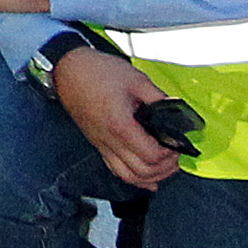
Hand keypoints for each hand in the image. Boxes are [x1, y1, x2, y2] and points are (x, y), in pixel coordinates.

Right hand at [50, 46, 176, 190]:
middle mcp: (109, 140)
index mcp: (120, 125)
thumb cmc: (97, 71)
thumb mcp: (136, 79)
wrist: (69, 69)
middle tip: (176, 156)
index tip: (178, 144)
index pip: (151, 155)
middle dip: (165, 169)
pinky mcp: (98, 143)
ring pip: (129, 176)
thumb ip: (158, 98)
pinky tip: (146, 178)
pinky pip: (116, 169)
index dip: (170, 153)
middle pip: (142, 171)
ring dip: (150, 177)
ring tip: (165, 168)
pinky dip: (134, 178)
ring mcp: (102, 144)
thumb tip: (175, 111)